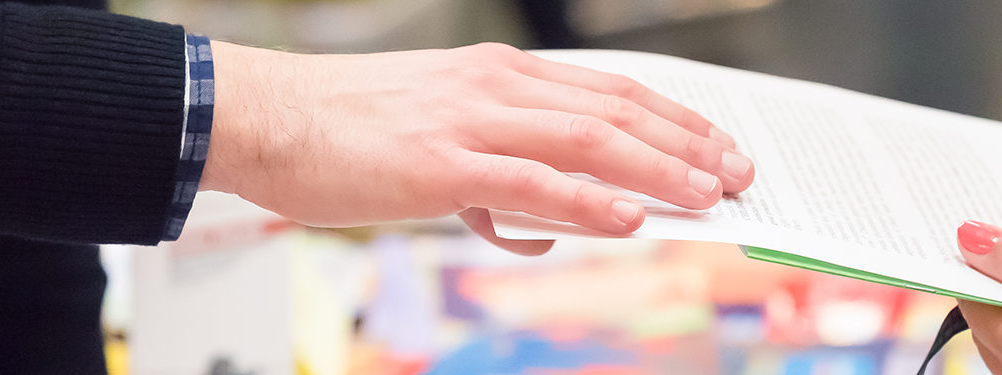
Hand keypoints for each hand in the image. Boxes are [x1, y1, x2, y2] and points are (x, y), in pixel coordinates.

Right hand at [201, 42, 755, 254]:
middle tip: (737, 173)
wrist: (264, 117)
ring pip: (589, 139)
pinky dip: (588, 200)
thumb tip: (531, 227)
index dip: (671, 116)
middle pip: (616, 109)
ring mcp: (472, 121)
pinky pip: (532, 181)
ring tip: (707, 195)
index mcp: (496, 75)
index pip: (607, 89)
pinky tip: (629, 218)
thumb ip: (491, 178)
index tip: (715, 142)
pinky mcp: (443, 163)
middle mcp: (495, 86)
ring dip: (658, 169)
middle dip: (686, 142)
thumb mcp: (433, 139)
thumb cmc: (341, 130)